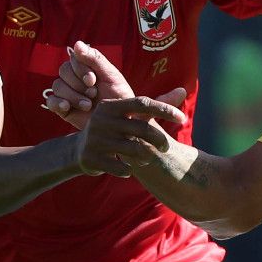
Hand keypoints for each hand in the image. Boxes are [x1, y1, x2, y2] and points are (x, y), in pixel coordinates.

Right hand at [42, 42, 112, 128]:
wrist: (120, 123)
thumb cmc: (119, 98)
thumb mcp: (111, 76)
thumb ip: (95, 59)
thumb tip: (77, 43)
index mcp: (86, 68)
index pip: (73, 59)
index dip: (80, 69)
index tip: (93, 81)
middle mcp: (75, 78)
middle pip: (63, 71)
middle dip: (77, 83)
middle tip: (93, 94)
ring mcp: (67, 93)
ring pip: (57, 86)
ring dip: (72, 95)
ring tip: (87, 105)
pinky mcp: (62, 108)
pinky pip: (50, 101)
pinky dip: (56, 102)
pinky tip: (67, 107)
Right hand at [66, 47, 187, 175]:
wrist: (78, 150)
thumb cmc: (112, 130)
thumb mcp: (127, 116)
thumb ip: (154, 105)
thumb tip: (183, 91)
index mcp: (111, 106)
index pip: (143, 103)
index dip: (164, 109)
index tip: (182, 118)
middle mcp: (102, 120)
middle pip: (142, 129)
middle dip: (159, 140)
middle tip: (166, 147)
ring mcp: (95, 139)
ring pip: (134, 150)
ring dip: (146, 157)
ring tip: (147, 158)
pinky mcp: (91, 158)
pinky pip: (121, 168)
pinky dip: (128, 170)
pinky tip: (128, 169)